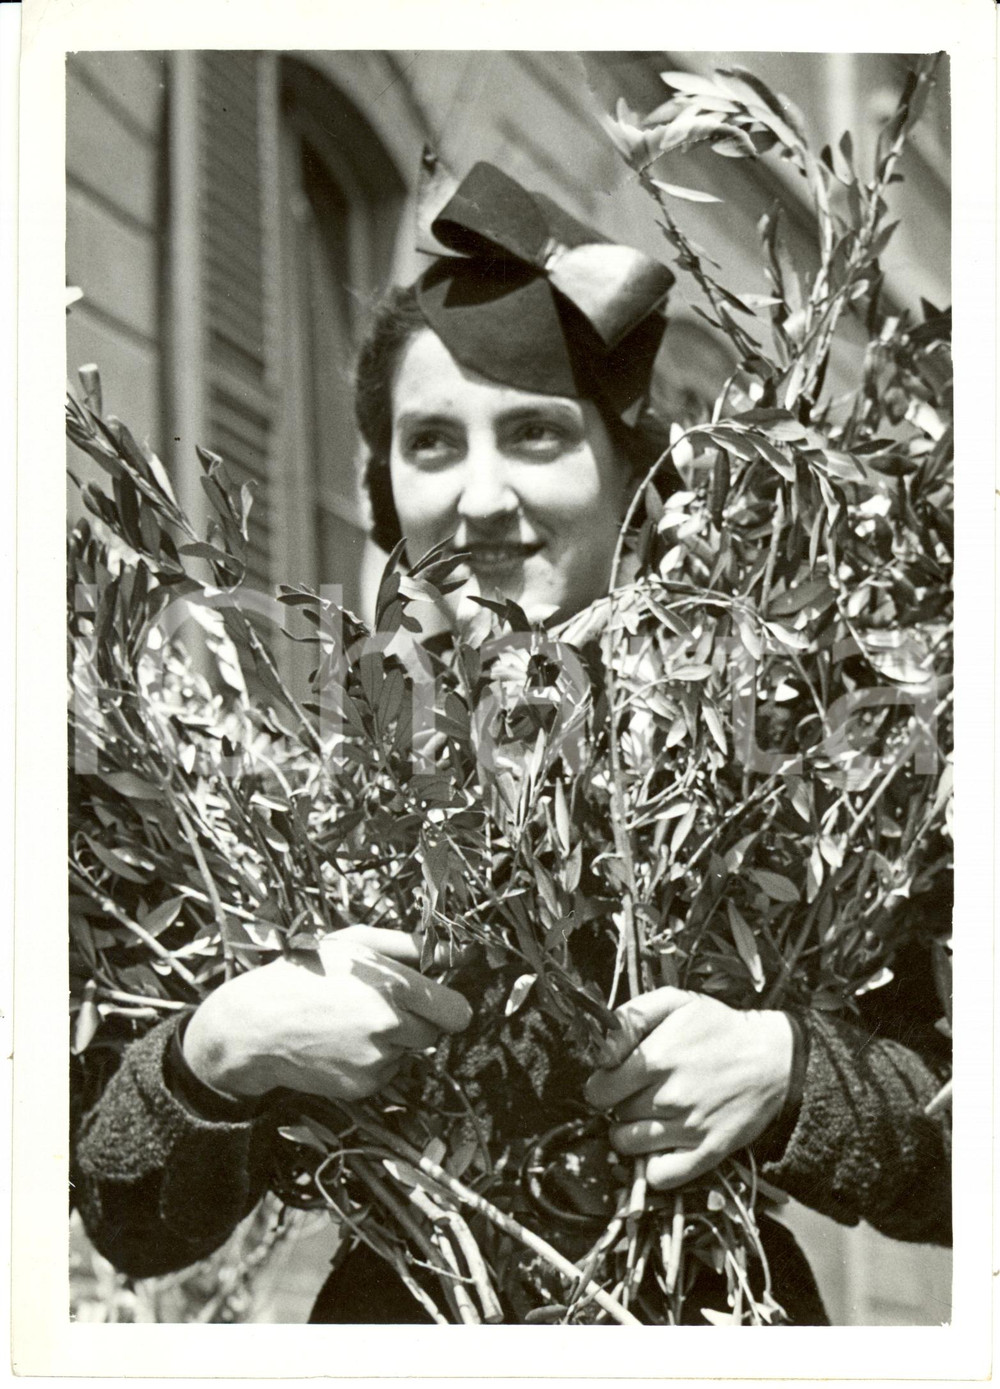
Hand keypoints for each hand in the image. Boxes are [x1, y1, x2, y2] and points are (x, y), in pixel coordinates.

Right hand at [182, 926, 471, 1103]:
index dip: (449, 1005)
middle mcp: (390, 1028)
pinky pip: (386, 1071)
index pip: (457, 1012)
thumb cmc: (305, 973)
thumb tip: (451, 950)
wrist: (256, 1026)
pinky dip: (373, 1060)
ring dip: (394, 1040)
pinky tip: (342, 1043)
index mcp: (394, 989)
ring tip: (353, 1022)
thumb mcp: (354, 941)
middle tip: (384, 1006)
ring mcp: (376, 1061)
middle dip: (419, 1021)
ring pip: (410, 1053)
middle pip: (436, 1034)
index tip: (436, 1000)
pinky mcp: (363, 1086)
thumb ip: (408, 945)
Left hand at [584, 988, 792, 1189]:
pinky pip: (660, 1175)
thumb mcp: (675, 1002)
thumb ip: (632, 1016)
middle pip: (614, 1116)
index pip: (598, 1090)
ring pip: (628, 1146)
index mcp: (657, 1058)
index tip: (615, 1079)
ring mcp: (689, 1129)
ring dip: (631, 1133)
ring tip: (649, 1116)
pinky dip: (653, 1165)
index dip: (603, 1084)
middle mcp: (669, 1097)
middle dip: (620, 1104)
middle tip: (639, 1093)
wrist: (774, 1059)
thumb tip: (600, 1046)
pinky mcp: (708, 1153)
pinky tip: (661, 1145)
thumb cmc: (718, 1028)